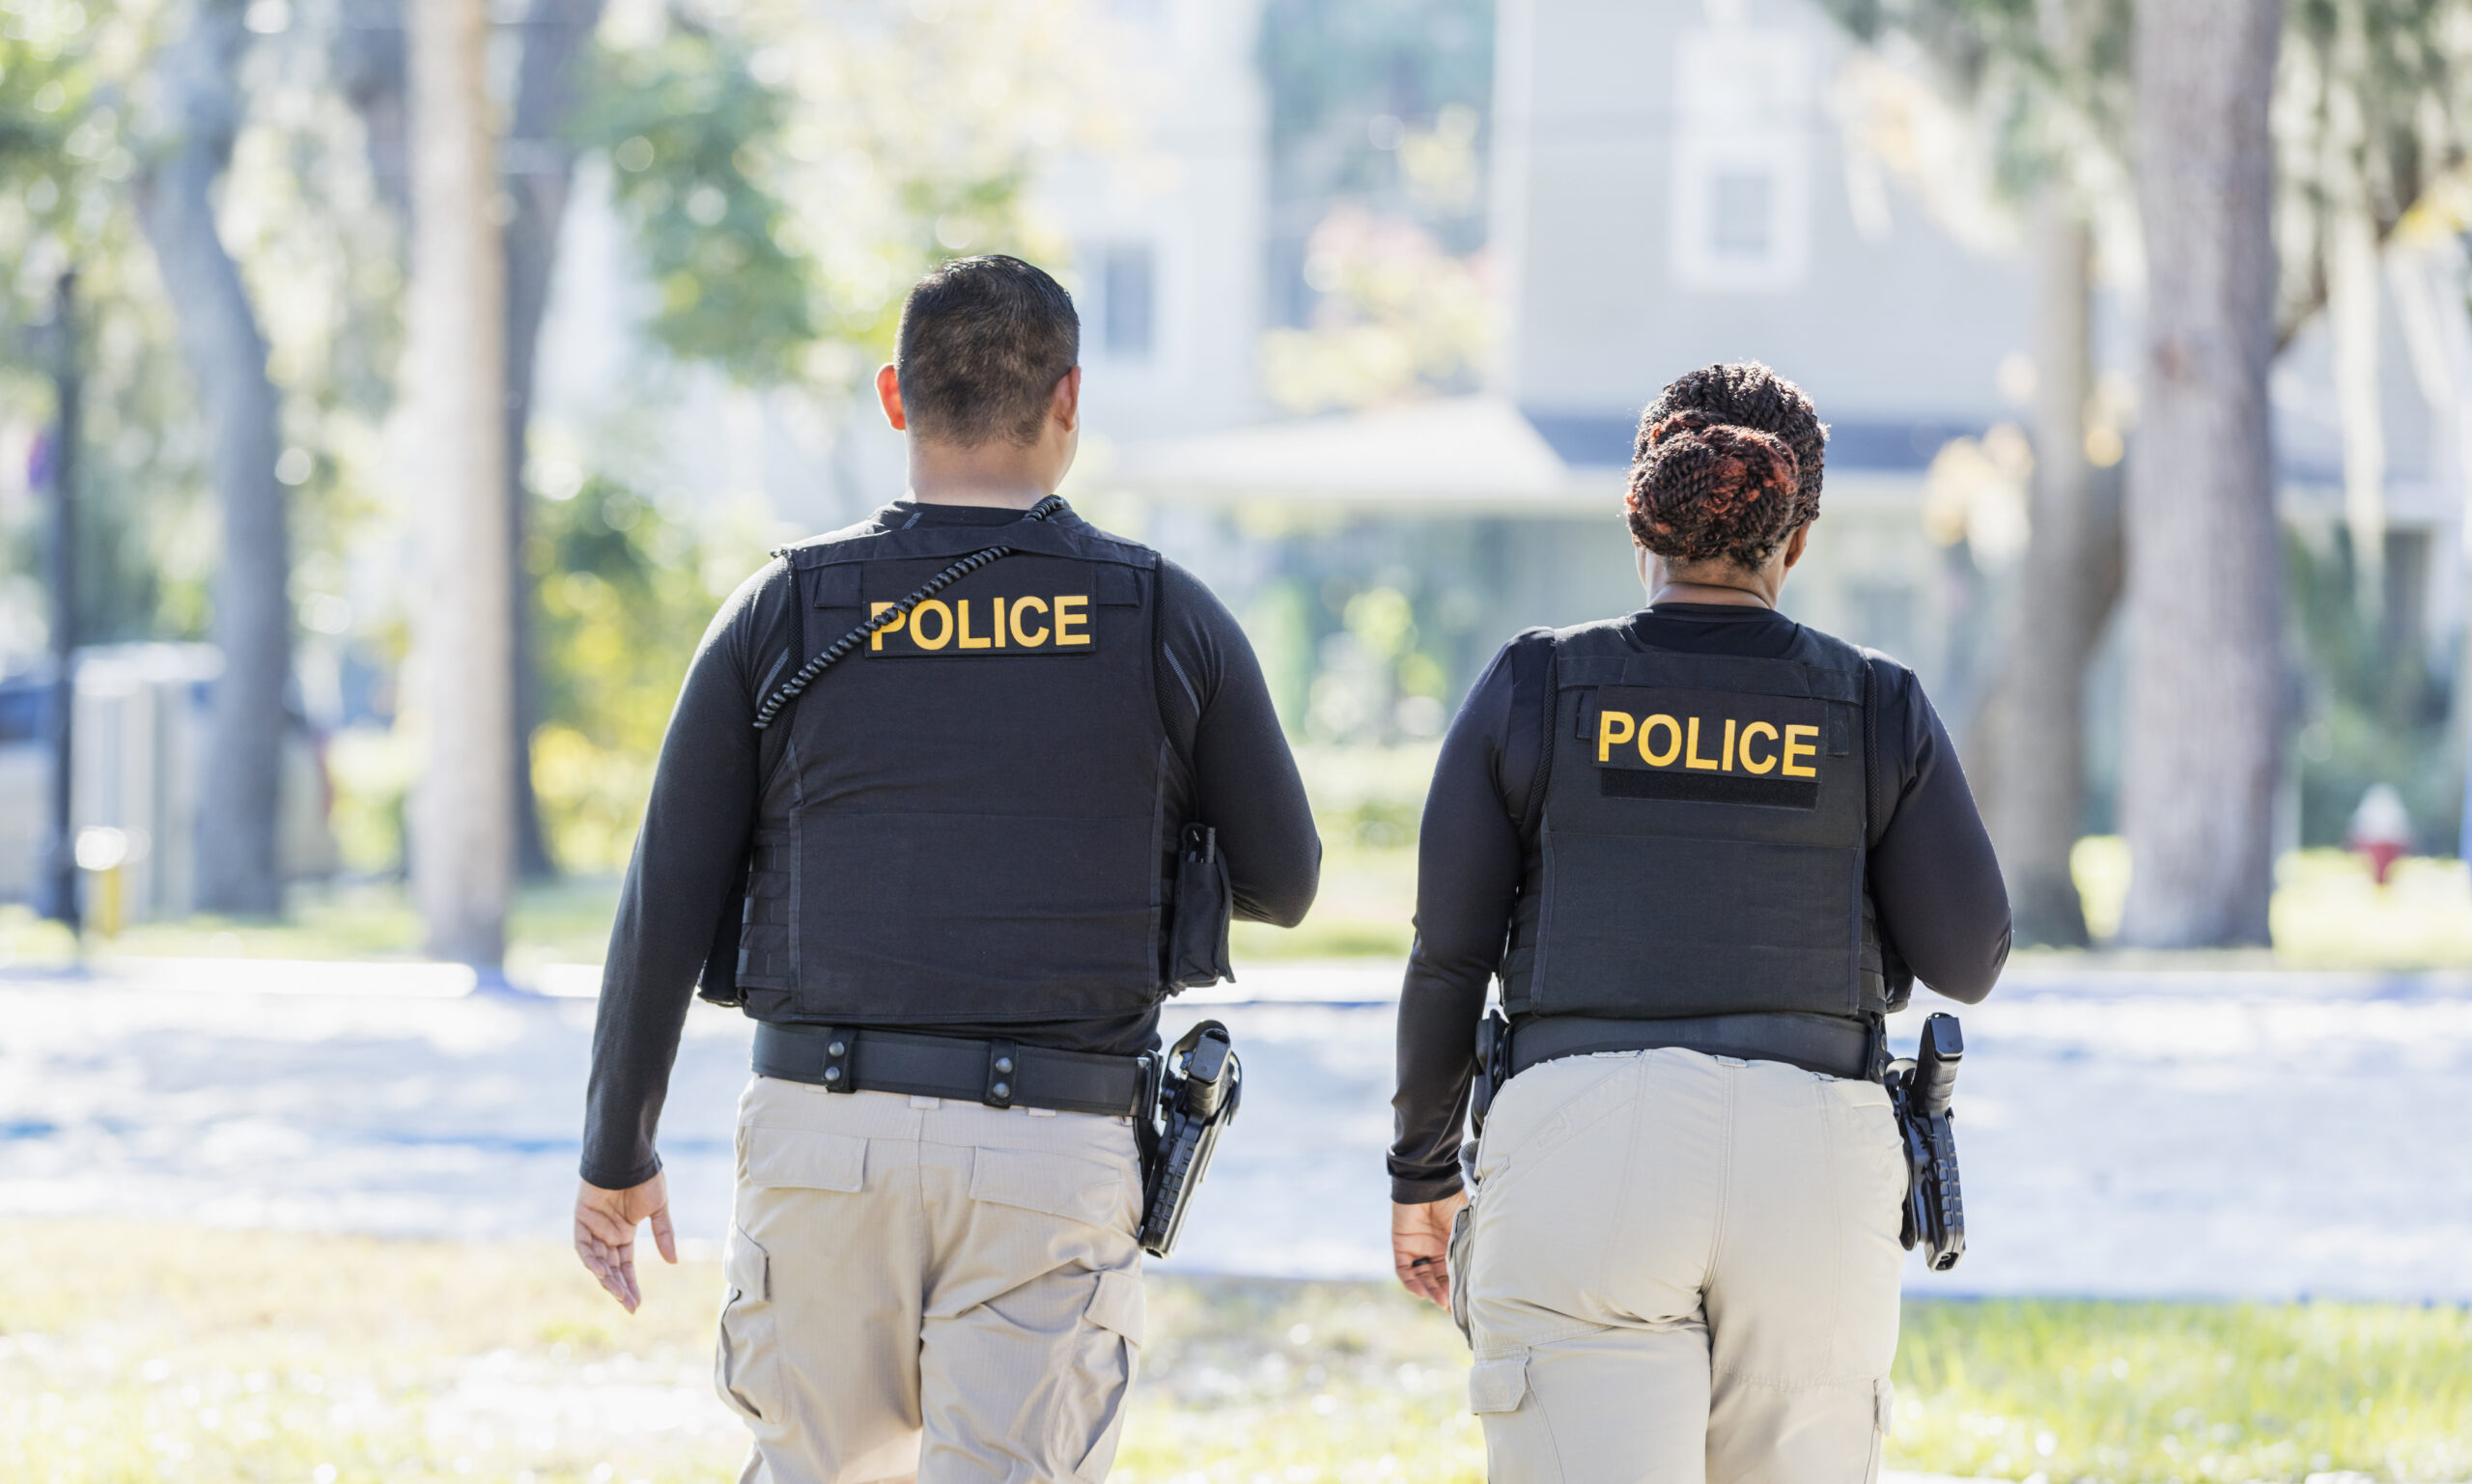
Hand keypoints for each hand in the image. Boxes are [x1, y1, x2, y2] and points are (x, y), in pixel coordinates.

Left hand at [573, 1171, 676, 1311]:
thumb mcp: (658, 1209)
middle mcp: (607, 1234)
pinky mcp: (581, 1219)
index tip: (637, 1305)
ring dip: (607, 1279)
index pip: (625, 1266)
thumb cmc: (645, 1178)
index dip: (630, 1285)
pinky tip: (603, 1273)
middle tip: (629, 1306)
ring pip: (597, 1261)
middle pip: (611, 1268)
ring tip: (619, 1294)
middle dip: (620, 1288)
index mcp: (624, 1233)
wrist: (629, 1156)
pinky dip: (592, 1259)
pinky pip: (584, 1246)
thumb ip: (663, 1235)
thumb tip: (673, 1261)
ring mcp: (593, 1228)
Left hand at [1392, 1191, 1468, 1311]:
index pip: (1453, 1274)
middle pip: (1438, 1280)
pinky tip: (1421, 1291)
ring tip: (1439, 1301)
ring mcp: (1417, 1249)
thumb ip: (1466, 1250)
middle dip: (1445, 1294)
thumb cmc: (1452, 1201)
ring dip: (1430, 1291)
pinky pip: (1404, 1270)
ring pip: (1422, 1278)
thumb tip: (1479, 1278)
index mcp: (1451, 1246)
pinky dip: (1411, 1283)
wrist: (1429, 1182)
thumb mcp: (1464, 1229)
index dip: (1458, 1290)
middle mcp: (1434, 1251)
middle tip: (1452, 1307)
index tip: (1466, 1306)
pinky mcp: (1401, 1246)